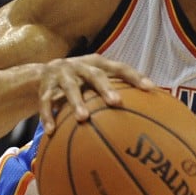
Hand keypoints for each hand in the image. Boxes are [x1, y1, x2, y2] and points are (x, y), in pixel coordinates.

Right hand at [39, 54, 153, 132]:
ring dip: (76, 103)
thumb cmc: (83, 80)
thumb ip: (119, 88)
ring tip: (82, 118)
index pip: (120, 67)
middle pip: (95, 75)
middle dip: (106, 88)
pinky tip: (51, 131)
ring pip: (69, 88)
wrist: (43, 72)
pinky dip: (48, 116)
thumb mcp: (98, 78)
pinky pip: (46, 102)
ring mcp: (62, 75)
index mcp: (98, 63)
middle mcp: (80, 66)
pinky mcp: (44, 87)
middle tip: (117, 102)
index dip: (135, 76)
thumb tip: (151, 108)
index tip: (150, 89)